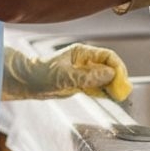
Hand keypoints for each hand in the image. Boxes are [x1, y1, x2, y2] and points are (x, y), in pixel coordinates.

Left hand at [2, 43, 131, 100]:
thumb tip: (109, 74)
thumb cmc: (40, 73)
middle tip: (122, 91)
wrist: (27, 83)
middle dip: (118, 78)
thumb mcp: (64, 76)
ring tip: (118, 96)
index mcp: (82, 52)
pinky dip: (104, 92)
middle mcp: (86, 61)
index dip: (117, 67)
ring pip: (105, 79)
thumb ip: (86, 76)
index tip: (121, 79)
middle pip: (109, 67)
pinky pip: (98, 87)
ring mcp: (84, 73)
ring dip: (112, 87)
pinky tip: (109, 97)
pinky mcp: (81, 84)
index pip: (107, 56)